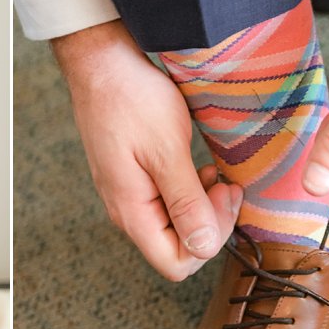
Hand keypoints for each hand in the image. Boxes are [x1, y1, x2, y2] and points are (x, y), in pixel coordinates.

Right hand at [51, 20, 242, 280]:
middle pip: (177, 247)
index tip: (223, 197)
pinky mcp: (134, 179)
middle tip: (227, 184)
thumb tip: (205, 247)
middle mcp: (127, 211)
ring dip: (201, 205)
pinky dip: (190, 191)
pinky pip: (167, 203)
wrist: (102, 65)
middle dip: (210, 222)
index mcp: (132, 212)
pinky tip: (199, 168)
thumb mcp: (167, 151)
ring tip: (215, 173)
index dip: (208, 241)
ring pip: (174, 225)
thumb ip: (186, 203)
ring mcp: (129, 195)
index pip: (175, 264)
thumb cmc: (131, 101)